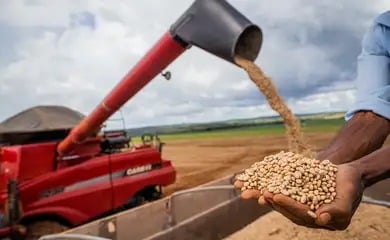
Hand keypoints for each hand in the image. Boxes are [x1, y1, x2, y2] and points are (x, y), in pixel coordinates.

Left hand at [234, 163, 363, 229]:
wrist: (349, 174)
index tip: (276, 195)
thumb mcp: (349, 195)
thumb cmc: (351, 184)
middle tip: (257, 193)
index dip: (288, 205)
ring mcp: (302, 205)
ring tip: (249, 191)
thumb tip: (321, 219)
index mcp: (321, 220)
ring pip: (281, 202)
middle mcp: (309, 216)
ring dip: (264, 196)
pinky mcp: (296, 195)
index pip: (302, 214)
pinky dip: (268, 187)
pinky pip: (281, 191)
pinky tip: (256, 183)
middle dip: (271, 201)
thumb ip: (339, 209)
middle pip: (287, 210)